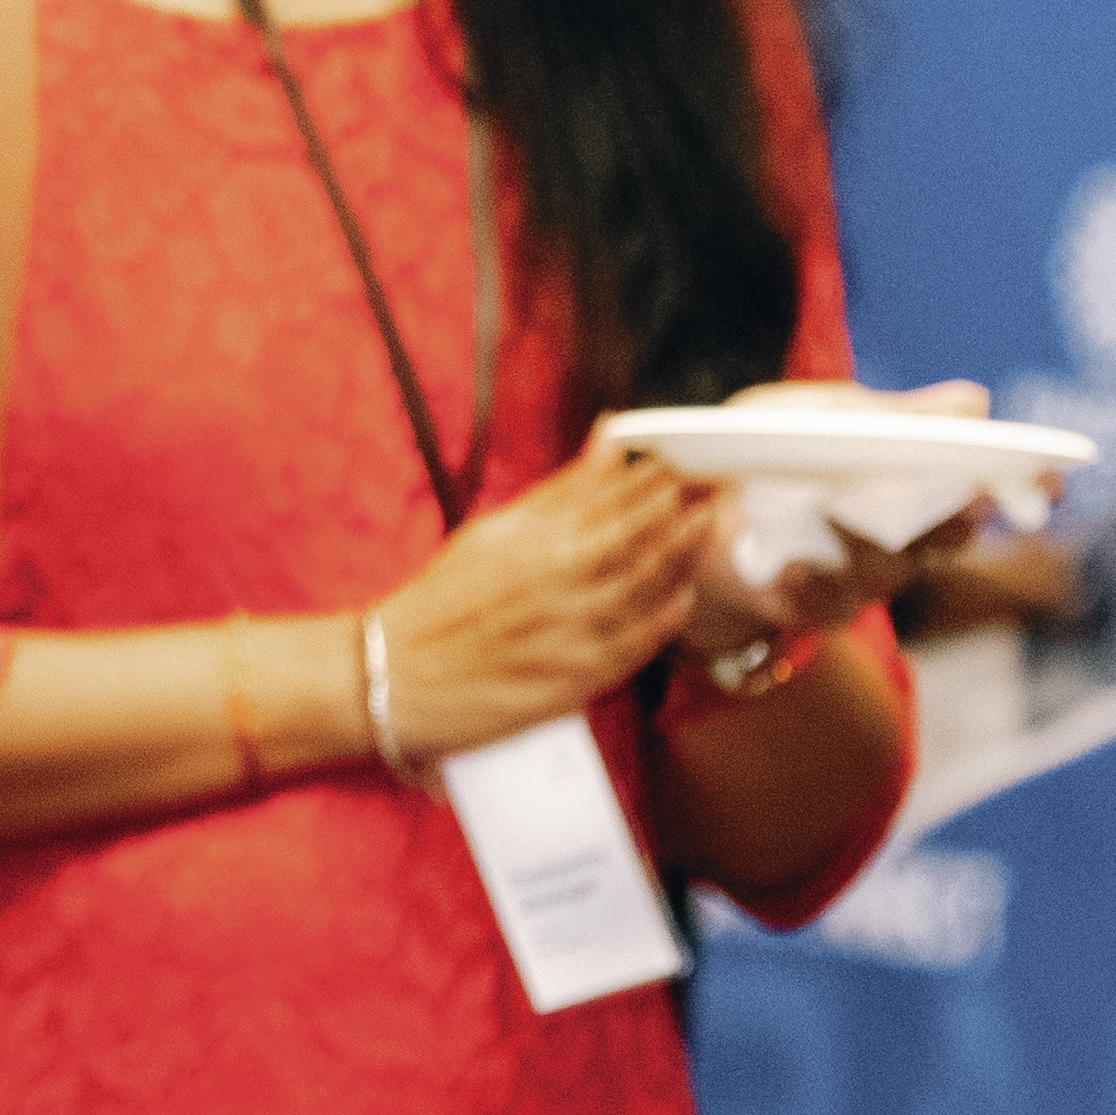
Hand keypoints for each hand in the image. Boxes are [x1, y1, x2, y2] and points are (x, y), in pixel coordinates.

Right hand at [363, 452, 722, 763]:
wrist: (396, 676)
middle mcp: (558, 576)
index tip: (693, 459)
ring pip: (649, 582)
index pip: (619, 490)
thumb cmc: (442, 603)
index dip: (665, 472)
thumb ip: (563, 489)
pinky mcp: (576, 675)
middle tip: (718, 485)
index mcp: (537, 535)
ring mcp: (572, 627)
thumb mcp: (495, 531)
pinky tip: (682, 597)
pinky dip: (666, 616)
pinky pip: (637, 642)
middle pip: (645, 530)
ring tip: (707, 527)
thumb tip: (610, 438)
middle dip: (688, 502)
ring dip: (685, 551)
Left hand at [668, 377, 997, 664]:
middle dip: (959, 516)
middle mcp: (900, 537)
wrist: (682, 515)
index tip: (1047, 480)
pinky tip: (792, 565)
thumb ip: (887, 412)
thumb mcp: (815, 414)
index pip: (985, 487)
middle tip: (961, 496)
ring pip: (889, 570)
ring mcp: (858, 577)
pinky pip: (822, 603)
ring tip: (841, 509)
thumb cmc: (763, 453)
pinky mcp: (809, 609)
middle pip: (949, 534)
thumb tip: (974, 402)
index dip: (1024, 487)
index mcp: (913, 483)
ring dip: (871, 542)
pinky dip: (810, 582)